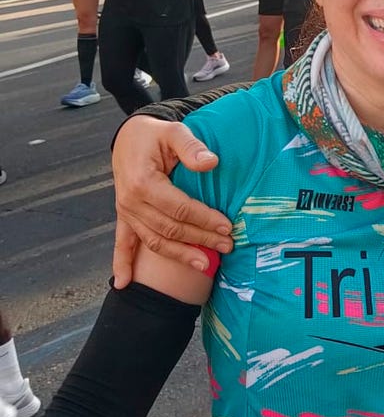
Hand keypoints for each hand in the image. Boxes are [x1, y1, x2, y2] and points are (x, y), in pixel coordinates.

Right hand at [111, 118, 232, 287]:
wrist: (130, 137)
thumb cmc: (155, 135)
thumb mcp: (174, 132)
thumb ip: (192, 147)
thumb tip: (211, 163)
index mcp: (143, 182)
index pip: (179, 208)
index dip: (205, 219)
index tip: (228, 227)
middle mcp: (131, 201)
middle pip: (171, 228)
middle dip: (201, 239)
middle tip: (228, 245)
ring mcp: (126, 212)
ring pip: (155, 241)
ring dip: (180, 255)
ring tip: (205, 266)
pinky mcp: (124, 217)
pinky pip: (122, 243)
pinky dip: (121, 264)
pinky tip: (125, 284)